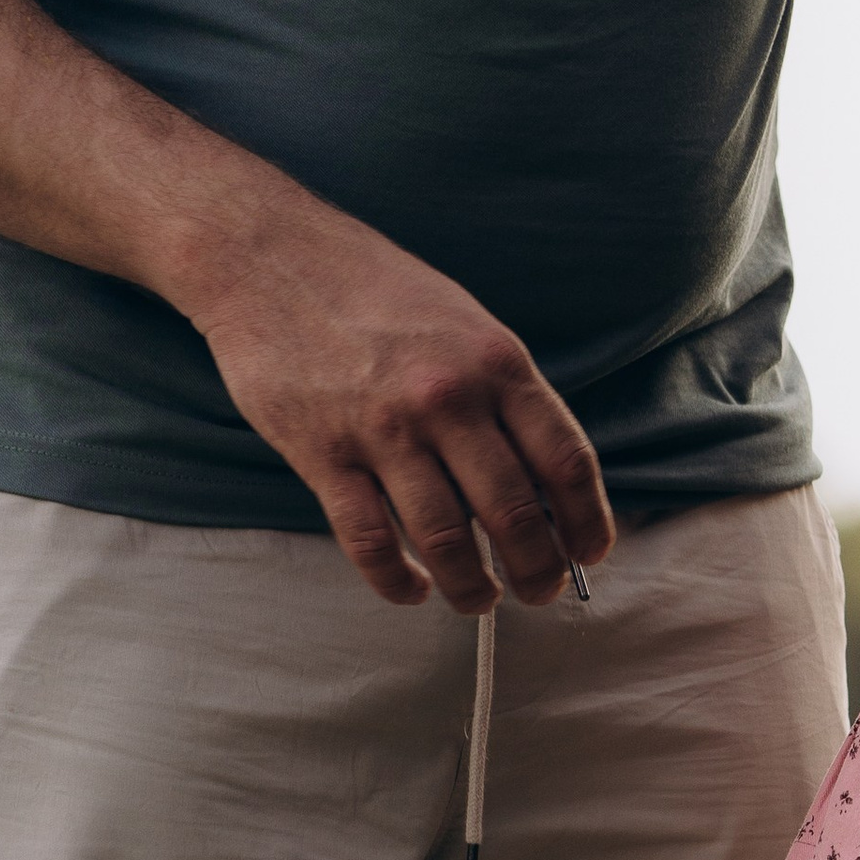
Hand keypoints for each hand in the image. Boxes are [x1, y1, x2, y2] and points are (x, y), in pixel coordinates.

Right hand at [188, 191, 615, 612]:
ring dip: (470, 587)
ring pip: (446, 539)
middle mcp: (448, 399)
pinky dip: (395, 580)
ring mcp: (384, 430)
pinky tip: (411, 590)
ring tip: (479, 602)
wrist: (269, 257)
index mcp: (497, 363)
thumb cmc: (375, 290)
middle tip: (541, 592)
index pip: (565, 461)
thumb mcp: (466, 324)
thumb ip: (505, 394)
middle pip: (513, 513)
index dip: (586, 520)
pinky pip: (369, 541)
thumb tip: (545, 479)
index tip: (590, 552)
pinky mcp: (322, 454)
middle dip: (537, 569)